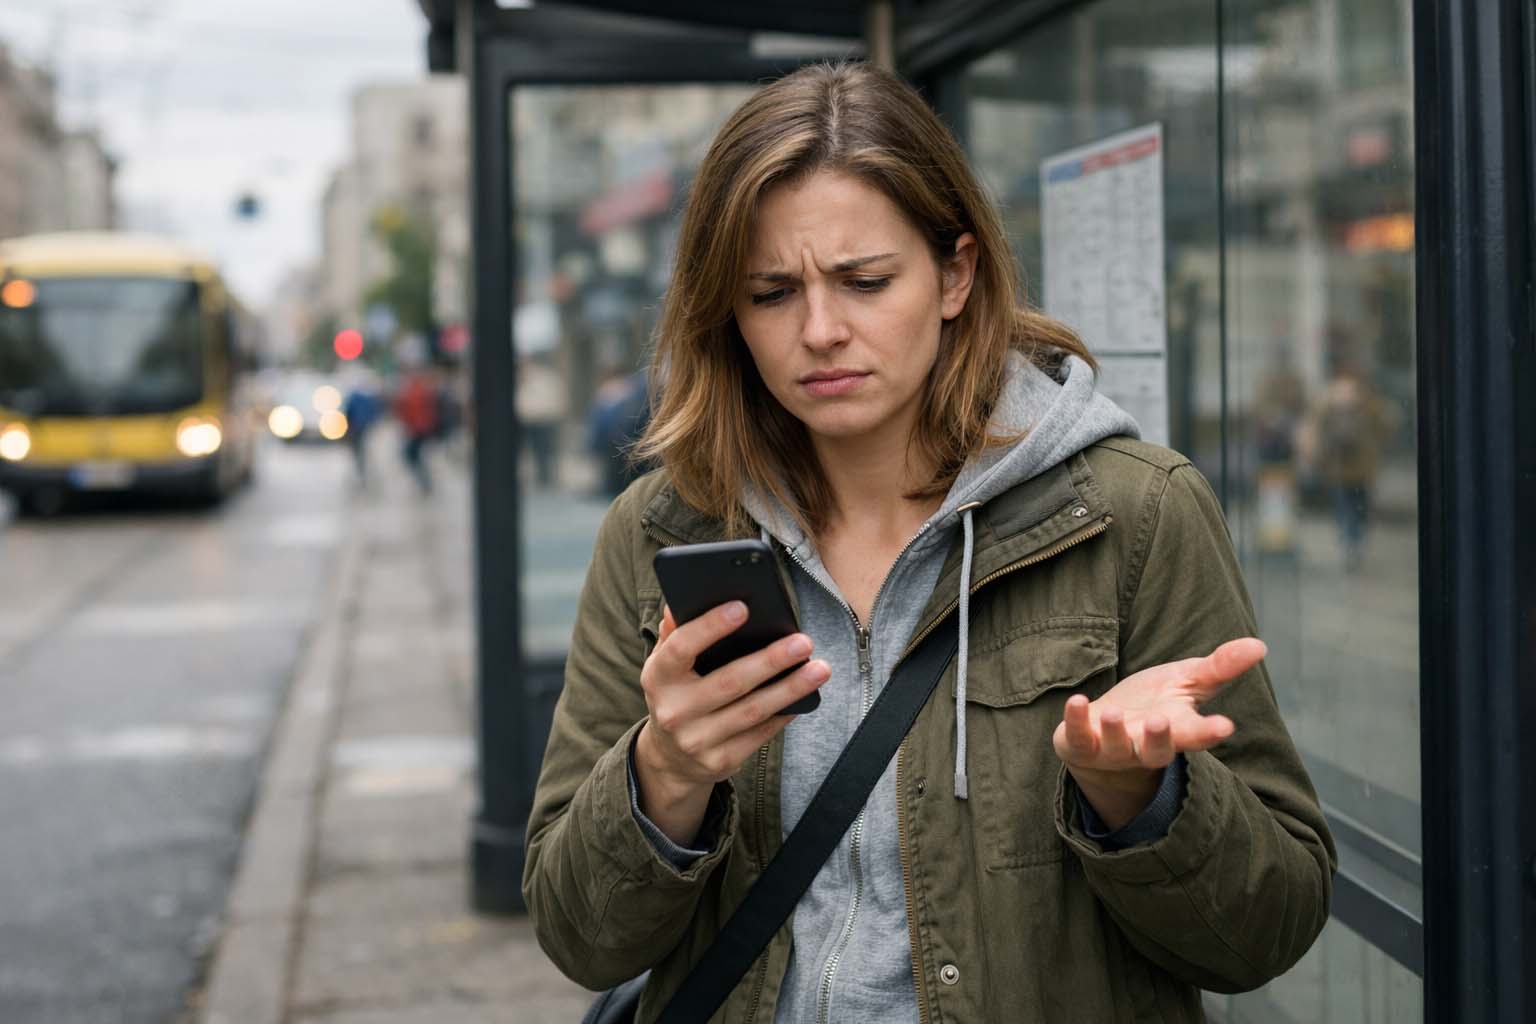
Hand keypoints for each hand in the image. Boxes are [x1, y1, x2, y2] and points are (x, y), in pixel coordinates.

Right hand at [633, 602, 829, 845]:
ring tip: (819, 669)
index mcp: (658, 678)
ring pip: (752, 710)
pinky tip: (805, 697)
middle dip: (770, 660)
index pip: (682, 648)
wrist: (670, 758)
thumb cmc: (676, 695)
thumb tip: (680, 604)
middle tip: (803, 642)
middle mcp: (674, 711)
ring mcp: (697, 740)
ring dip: (790, 688)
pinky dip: (785, 713)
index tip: (742, 607)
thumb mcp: (665, 665)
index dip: (710, 627)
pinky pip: (761, 734)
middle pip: (730, 682)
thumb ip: (675, 634)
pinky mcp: (720, 761)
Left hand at [1052, 637, 1265, 830]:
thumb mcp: (1186, 681)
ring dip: (1116, 731)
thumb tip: (1259, 644)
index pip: (1197, 735)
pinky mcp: (1081, 743)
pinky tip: (1077, 701)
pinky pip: (1077, 737)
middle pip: (1157, 751)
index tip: (1224, 726)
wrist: (1103, 728)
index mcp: (1176, 730)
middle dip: (1160, 739)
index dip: (1209, 732)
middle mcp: (1146, 745)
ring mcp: (1113, 748)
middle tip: (1163, 720)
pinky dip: (1075, 720)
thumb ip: (1220, 667)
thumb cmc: (1152, 703)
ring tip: (1114, 713)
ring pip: (1118, 747)